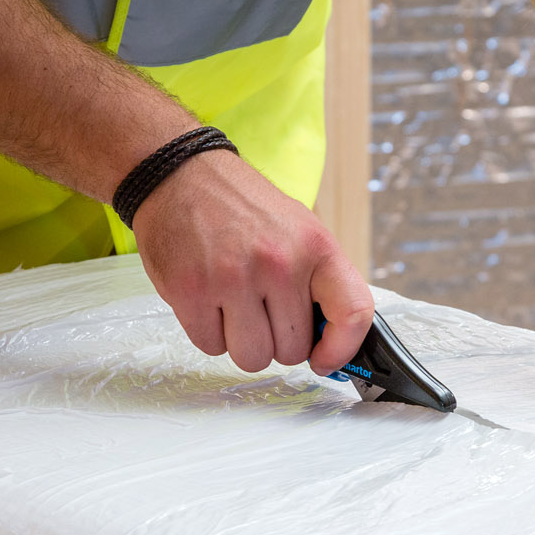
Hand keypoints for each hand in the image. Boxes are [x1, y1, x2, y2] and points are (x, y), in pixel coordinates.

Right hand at [132, 150, 373, 375]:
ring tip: (233, 305)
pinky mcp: (190, 291)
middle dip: (276, 340)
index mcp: (316, 247)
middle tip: (259, 308)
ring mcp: (232, 278)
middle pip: (291, 351)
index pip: (353, 313)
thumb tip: (330, 344)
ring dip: (241, 342)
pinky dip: (209, 332)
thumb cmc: (243, 209)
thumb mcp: (300, 231)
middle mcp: (279, 263)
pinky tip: (207, 299)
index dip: (342, 349)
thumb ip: (319, 284)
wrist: (181, 174)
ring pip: (252, 358)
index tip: (325, 360)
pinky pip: (211, 347)